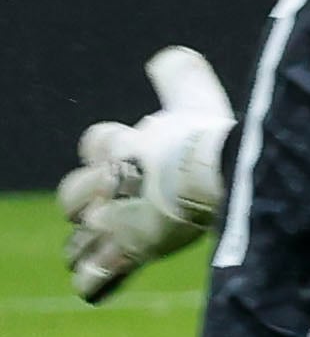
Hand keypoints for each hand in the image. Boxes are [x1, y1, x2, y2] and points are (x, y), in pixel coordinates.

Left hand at [59, 47, 233, 302]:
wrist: (210, 175)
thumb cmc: (205, 136)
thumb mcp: (194, 97)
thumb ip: (179, 75)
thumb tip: (167, 56)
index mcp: (122, 146)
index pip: (97, 142)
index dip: (111, 146)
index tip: (135, 144)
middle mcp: (109, 186)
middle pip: (73, 195)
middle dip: (90, 199)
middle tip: (122, 202)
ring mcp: (115, 223)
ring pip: (77, 238)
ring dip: (90, 240)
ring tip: (111, 242)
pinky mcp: (126, 254)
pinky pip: (92, 276)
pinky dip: (94, 280)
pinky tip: (99, 279)